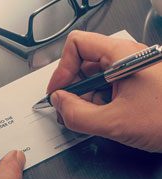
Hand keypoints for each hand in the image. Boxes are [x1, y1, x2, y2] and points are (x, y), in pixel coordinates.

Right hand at [47, 30, 161, 152]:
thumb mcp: (116, 122)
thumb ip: (78, 115)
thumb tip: (59, 103)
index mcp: (121, 55)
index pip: (77, 45)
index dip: (62, 69)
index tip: (58, 91)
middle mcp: (124, 58)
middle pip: (82, 62)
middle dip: (71, 87)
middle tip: (67, 108)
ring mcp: (127, 70)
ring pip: (92, 77)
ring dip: (82, 97)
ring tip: (85, 116)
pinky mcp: (131, 82)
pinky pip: (103, 86)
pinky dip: (95, 101)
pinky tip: (98, 116)